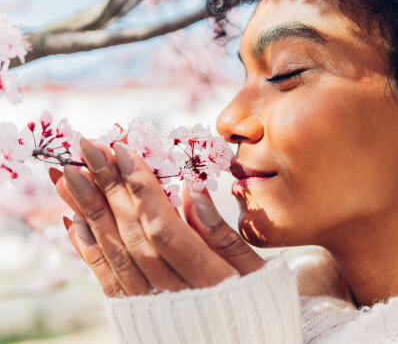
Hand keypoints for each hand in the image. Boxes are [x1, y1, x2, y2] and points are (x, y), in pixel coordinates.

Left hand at [50, 138, 264, 296]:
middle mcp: (172, 293)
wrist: (239, 343)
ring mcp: (150, 305)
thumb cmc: (252, 301)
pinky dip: (88, 248)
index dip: (141, 187)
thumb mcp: (253, 269)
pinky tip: (73, 219)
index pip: (164, 227)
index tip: (122, 149)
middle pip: (133, 234)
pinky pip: (106, 280)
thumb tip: (195, 192)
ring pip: (114, 253)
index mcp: (207, 279)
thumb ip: (223, 236)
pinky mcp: (134, 313)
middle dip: (108, 188)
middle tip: (86, 148)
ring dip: (88, 211)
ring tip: (68, 175)